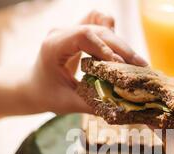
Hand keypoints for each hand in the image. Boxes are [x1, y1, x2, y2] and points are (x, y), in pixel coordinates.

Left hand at [20, 11, 146, 114]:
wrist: (32, 86)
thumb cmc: (46, 95)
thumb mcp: (66, 103)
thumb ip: (92, 105)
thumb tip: (121, 110)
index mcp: (54, 46)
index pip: (83, 36)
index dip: (106, 48)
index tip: (122, 66)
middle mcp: (62, 33)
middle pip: (97, 29)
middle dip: (121, 48)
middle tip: (141, 66)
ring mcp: (70, 29)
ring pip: (101, 24)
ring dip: (119, 42)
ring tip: (135, 62)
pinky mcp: (79, 32)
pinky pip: (99, 23)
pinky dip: (112, 35)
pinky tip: (121, 53)